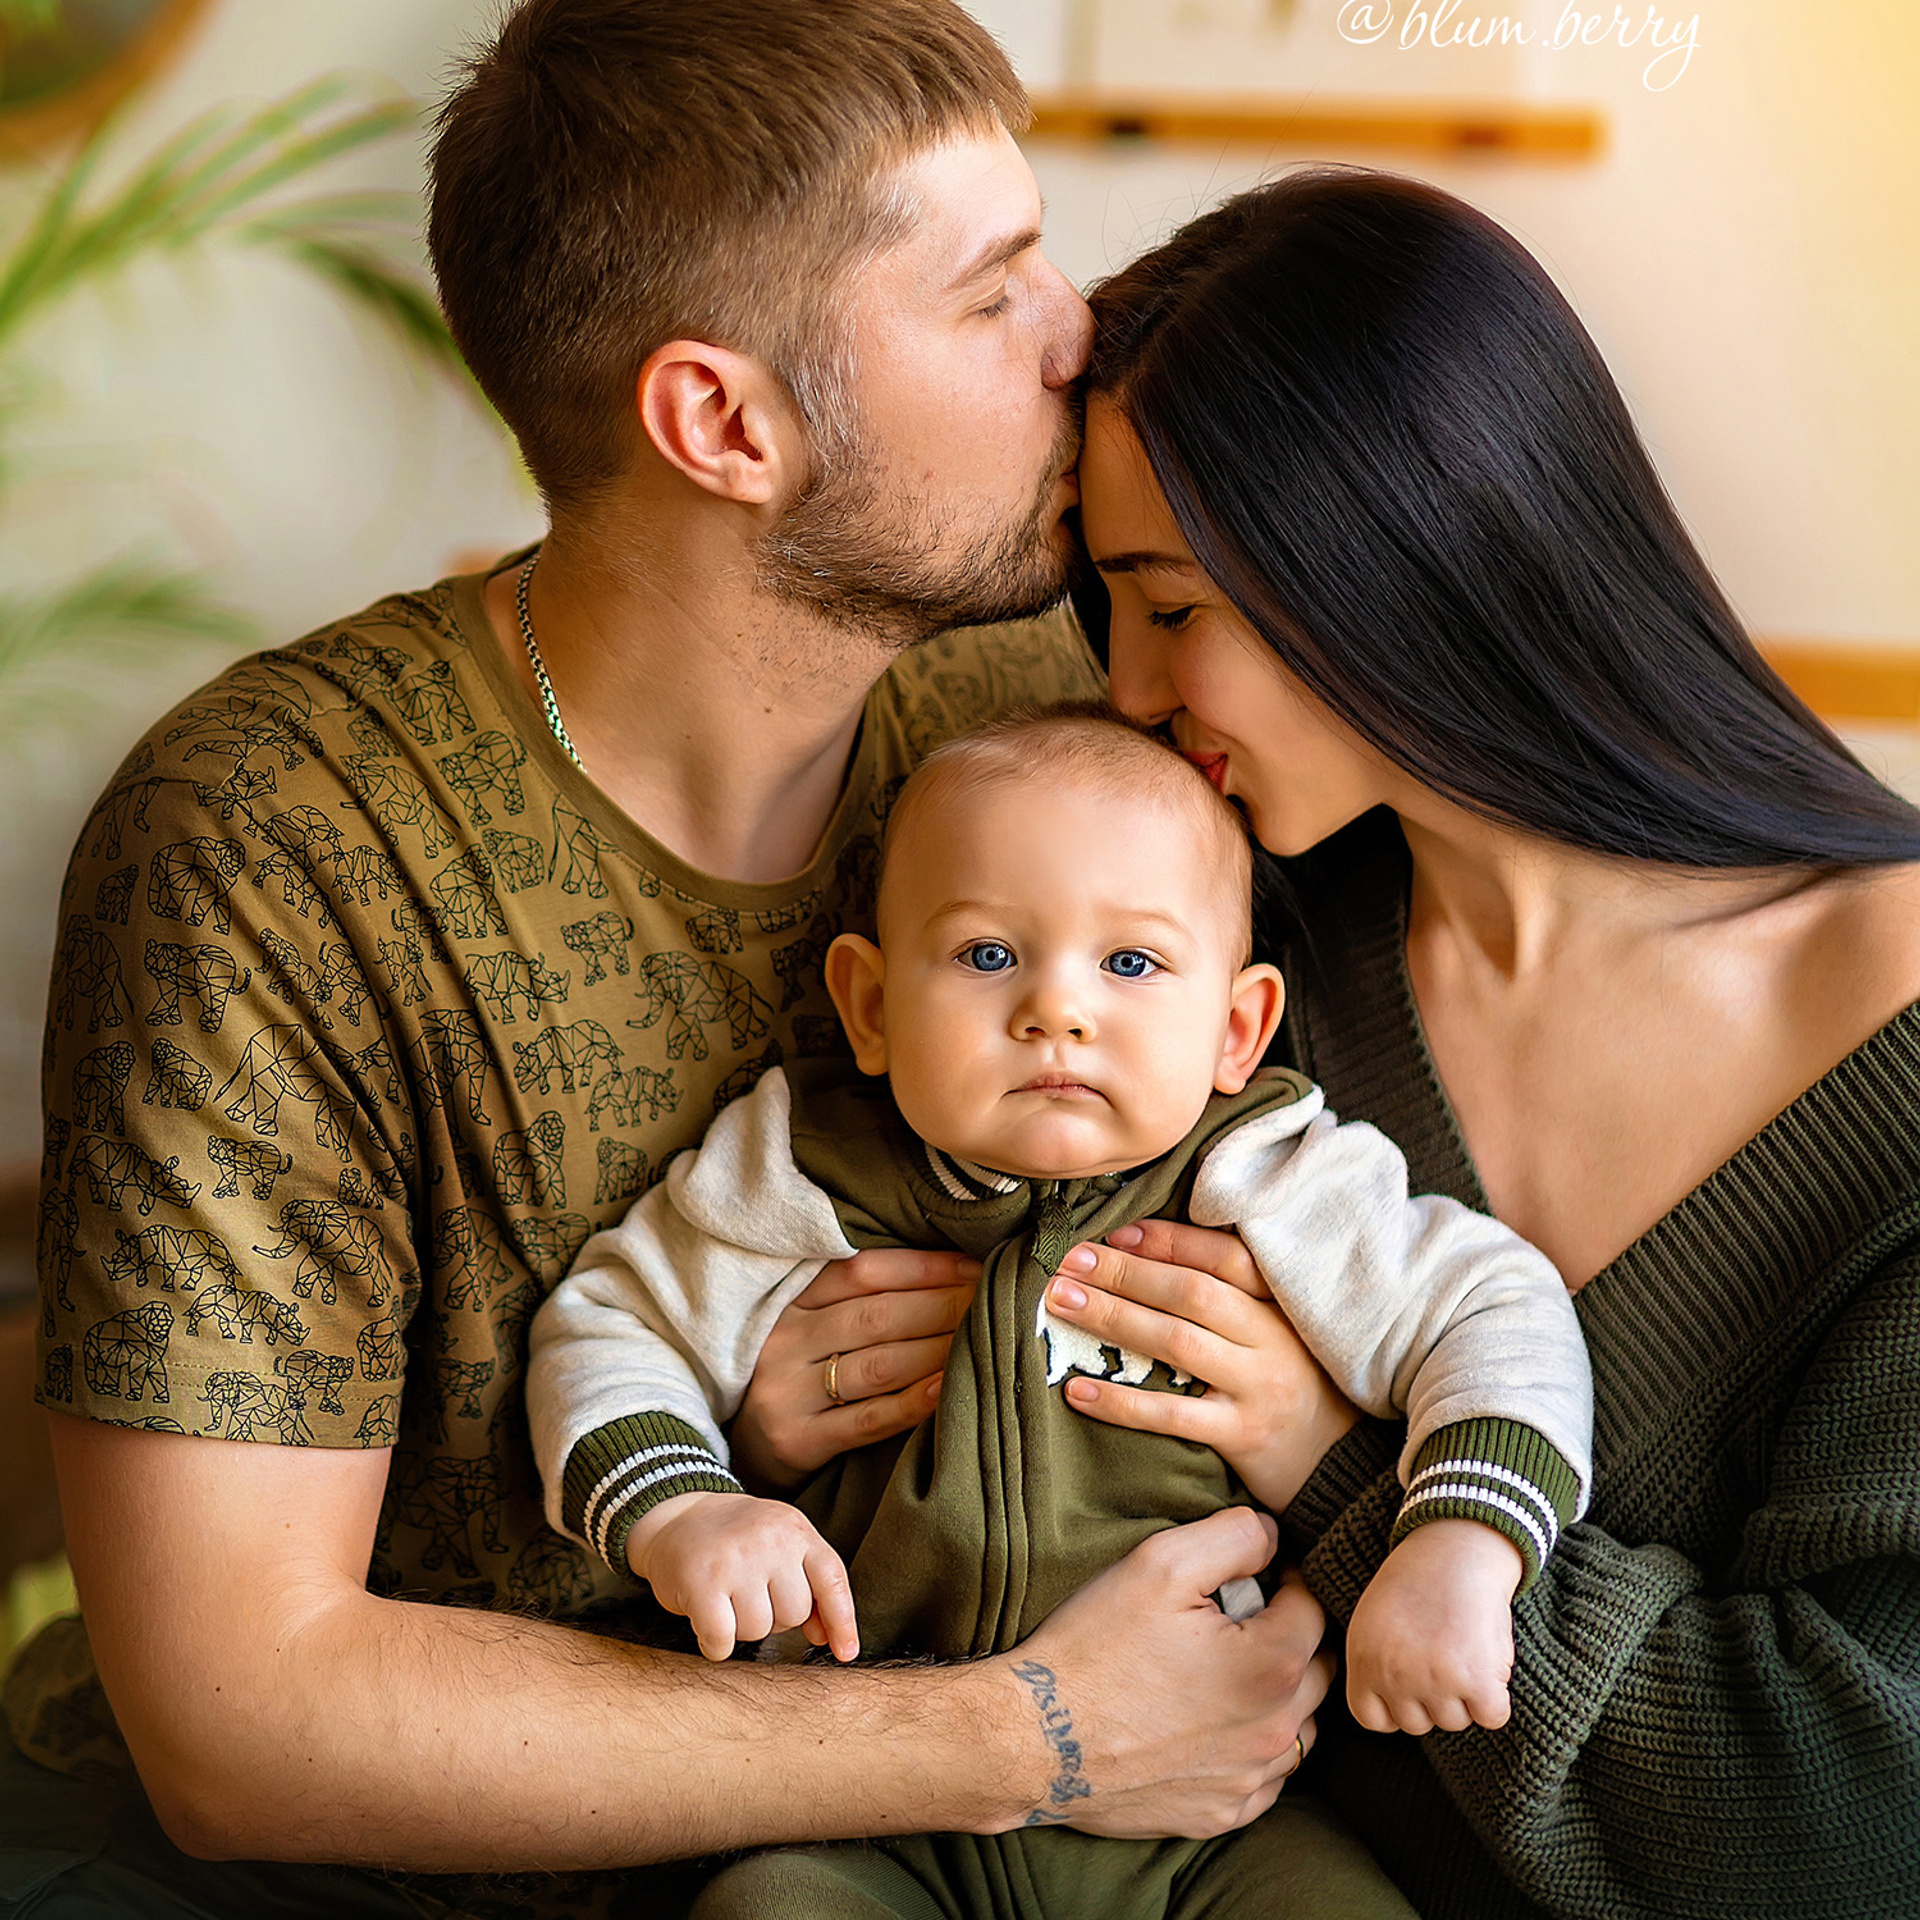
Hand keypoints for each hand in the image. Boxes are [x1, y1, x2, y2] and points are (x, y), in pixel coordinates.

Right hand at [625, 1490, 858, 1662]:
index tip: (845, 1653)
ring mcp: (735, 1560)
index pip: (831, 1579)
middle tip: (750, 1593)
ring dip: (741, 1628)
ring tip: (727, 1598)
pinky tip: (707, 1620)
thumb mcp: (781, 1545)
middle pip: (793, 1614)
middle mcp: (769, 1540)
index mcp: (795, 1529)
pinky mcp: (701, 1583)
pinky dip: (715, 1644)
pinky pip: (722, 1641)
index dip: (842, 1620)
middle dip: (774, 1617)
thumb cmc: (737, 1540)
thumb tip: (825, 1638)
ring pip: (758, 1630)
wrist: (678, 1516)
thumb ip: (808, 1584)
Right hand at [728, 1247, 979, 1491]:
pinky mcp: (797, 1441)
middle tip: (990, 1301)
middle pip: (877, 1316)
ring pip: (877, 1364)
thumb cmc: (795, 1376)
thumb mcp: (808, 1326)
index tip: (974, 1266)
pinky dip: (911, 1403)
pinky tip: (946, 1389)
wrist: (738, 1449)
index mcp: (790, 1302)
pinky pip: (867, 1420)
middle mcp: (785, 1341)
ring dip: (936, 1350)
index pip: (863, 1271)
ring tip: (980, 1339)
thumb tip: (950, 1272)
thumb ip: (858, 1299)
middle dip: (942, 1305)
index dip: (923, 1267)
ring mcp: (787, 1393)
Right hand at [992, 1508, 1331, 1838]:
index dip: (1286, 1578)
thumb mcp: (1160, 1563)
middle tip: (1233, 1620)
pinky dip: (1252, 1748)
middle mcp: (1273, 1731)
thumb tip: (1272, 1534)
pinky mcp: (1221, 1815)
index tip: (1251, 1574)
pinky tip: (1210, 1724)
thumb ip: (1233, 1536)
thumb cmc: (1095, 1646)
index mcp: (1270, 1666)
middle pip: (1318, 1669)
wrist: (1034, 1739)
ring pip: (1300, 1727)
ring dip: (1279, 1696)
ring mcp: (1248, 1781)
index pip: (1314, 1607)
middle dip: (1289, 1636)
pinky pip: (1266, 1778)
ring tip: (1222, 1671)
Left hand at [1042, 1219, 1359, 1510]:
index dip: (1169, 1241)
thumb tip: (1149, 1255)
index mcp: (1281, 1307)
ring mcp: (1258, 1388)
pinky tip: (1078, 1390)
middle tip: (1071, 1261)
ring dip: (1113, 1318)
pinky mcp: (1242, 1435)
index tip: (1119, 1233)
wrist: (1340, 1467)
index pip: (1224, 1258)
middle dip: (1125, 1273)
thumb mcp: (1278, 1333)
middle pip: (1190, 1293)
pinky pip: (1172, 1414)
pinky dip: (1121, 1402)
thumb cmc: (1295, 1386)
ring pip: (1177, 1343)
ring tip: (1062, 1303)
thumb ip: (1234, 1298)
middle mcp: (1273, 1340)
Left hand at [1344, 1519, 1520, 1733]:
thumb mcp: (1373, 1621)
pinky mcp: (1476, 1680)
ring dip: (1466, 1694)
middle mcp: (1393, 1674)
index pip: (1373, 1719)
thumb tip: (1390, 1715)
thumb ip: (1375, 1667)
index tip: (1410, 1679)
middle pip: (1419, 1724)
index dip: (1396, 1705)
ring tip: (1462, 1645)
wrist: (1458, 1547)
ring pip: (1456, 1721)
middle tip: (1442, 1651)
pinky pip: (1492, 1716)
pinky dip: (1497, 1697)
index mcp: (1363, 1659)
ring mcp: (1434, 1679)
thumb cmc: (1417, 1582)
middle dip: (1433, 1697)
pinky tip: (1488, 1660)